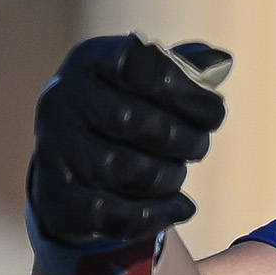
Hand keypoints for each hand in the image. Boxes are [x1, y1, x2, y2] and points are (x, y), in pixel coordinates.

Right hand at [30, 33, 229, 248]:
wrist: (70, 166)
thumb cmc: (123, 112)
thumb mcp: (147, 82)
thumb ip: (185, 68)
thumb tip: (221, 61)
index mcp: (90, 61)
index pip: (138, 64)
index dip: (185, 90)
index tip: (214, 111)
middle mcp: (62, 100)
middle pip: (131, 120)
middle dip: (182, 138)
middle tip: (200, 146)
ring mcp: (55, 151)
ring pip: (122, 168)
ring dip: (168, 176)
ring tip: (179, 173)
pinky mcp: (59, 199)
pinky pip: (114, 213)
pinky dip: (158, 213)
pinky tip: (181, 207)